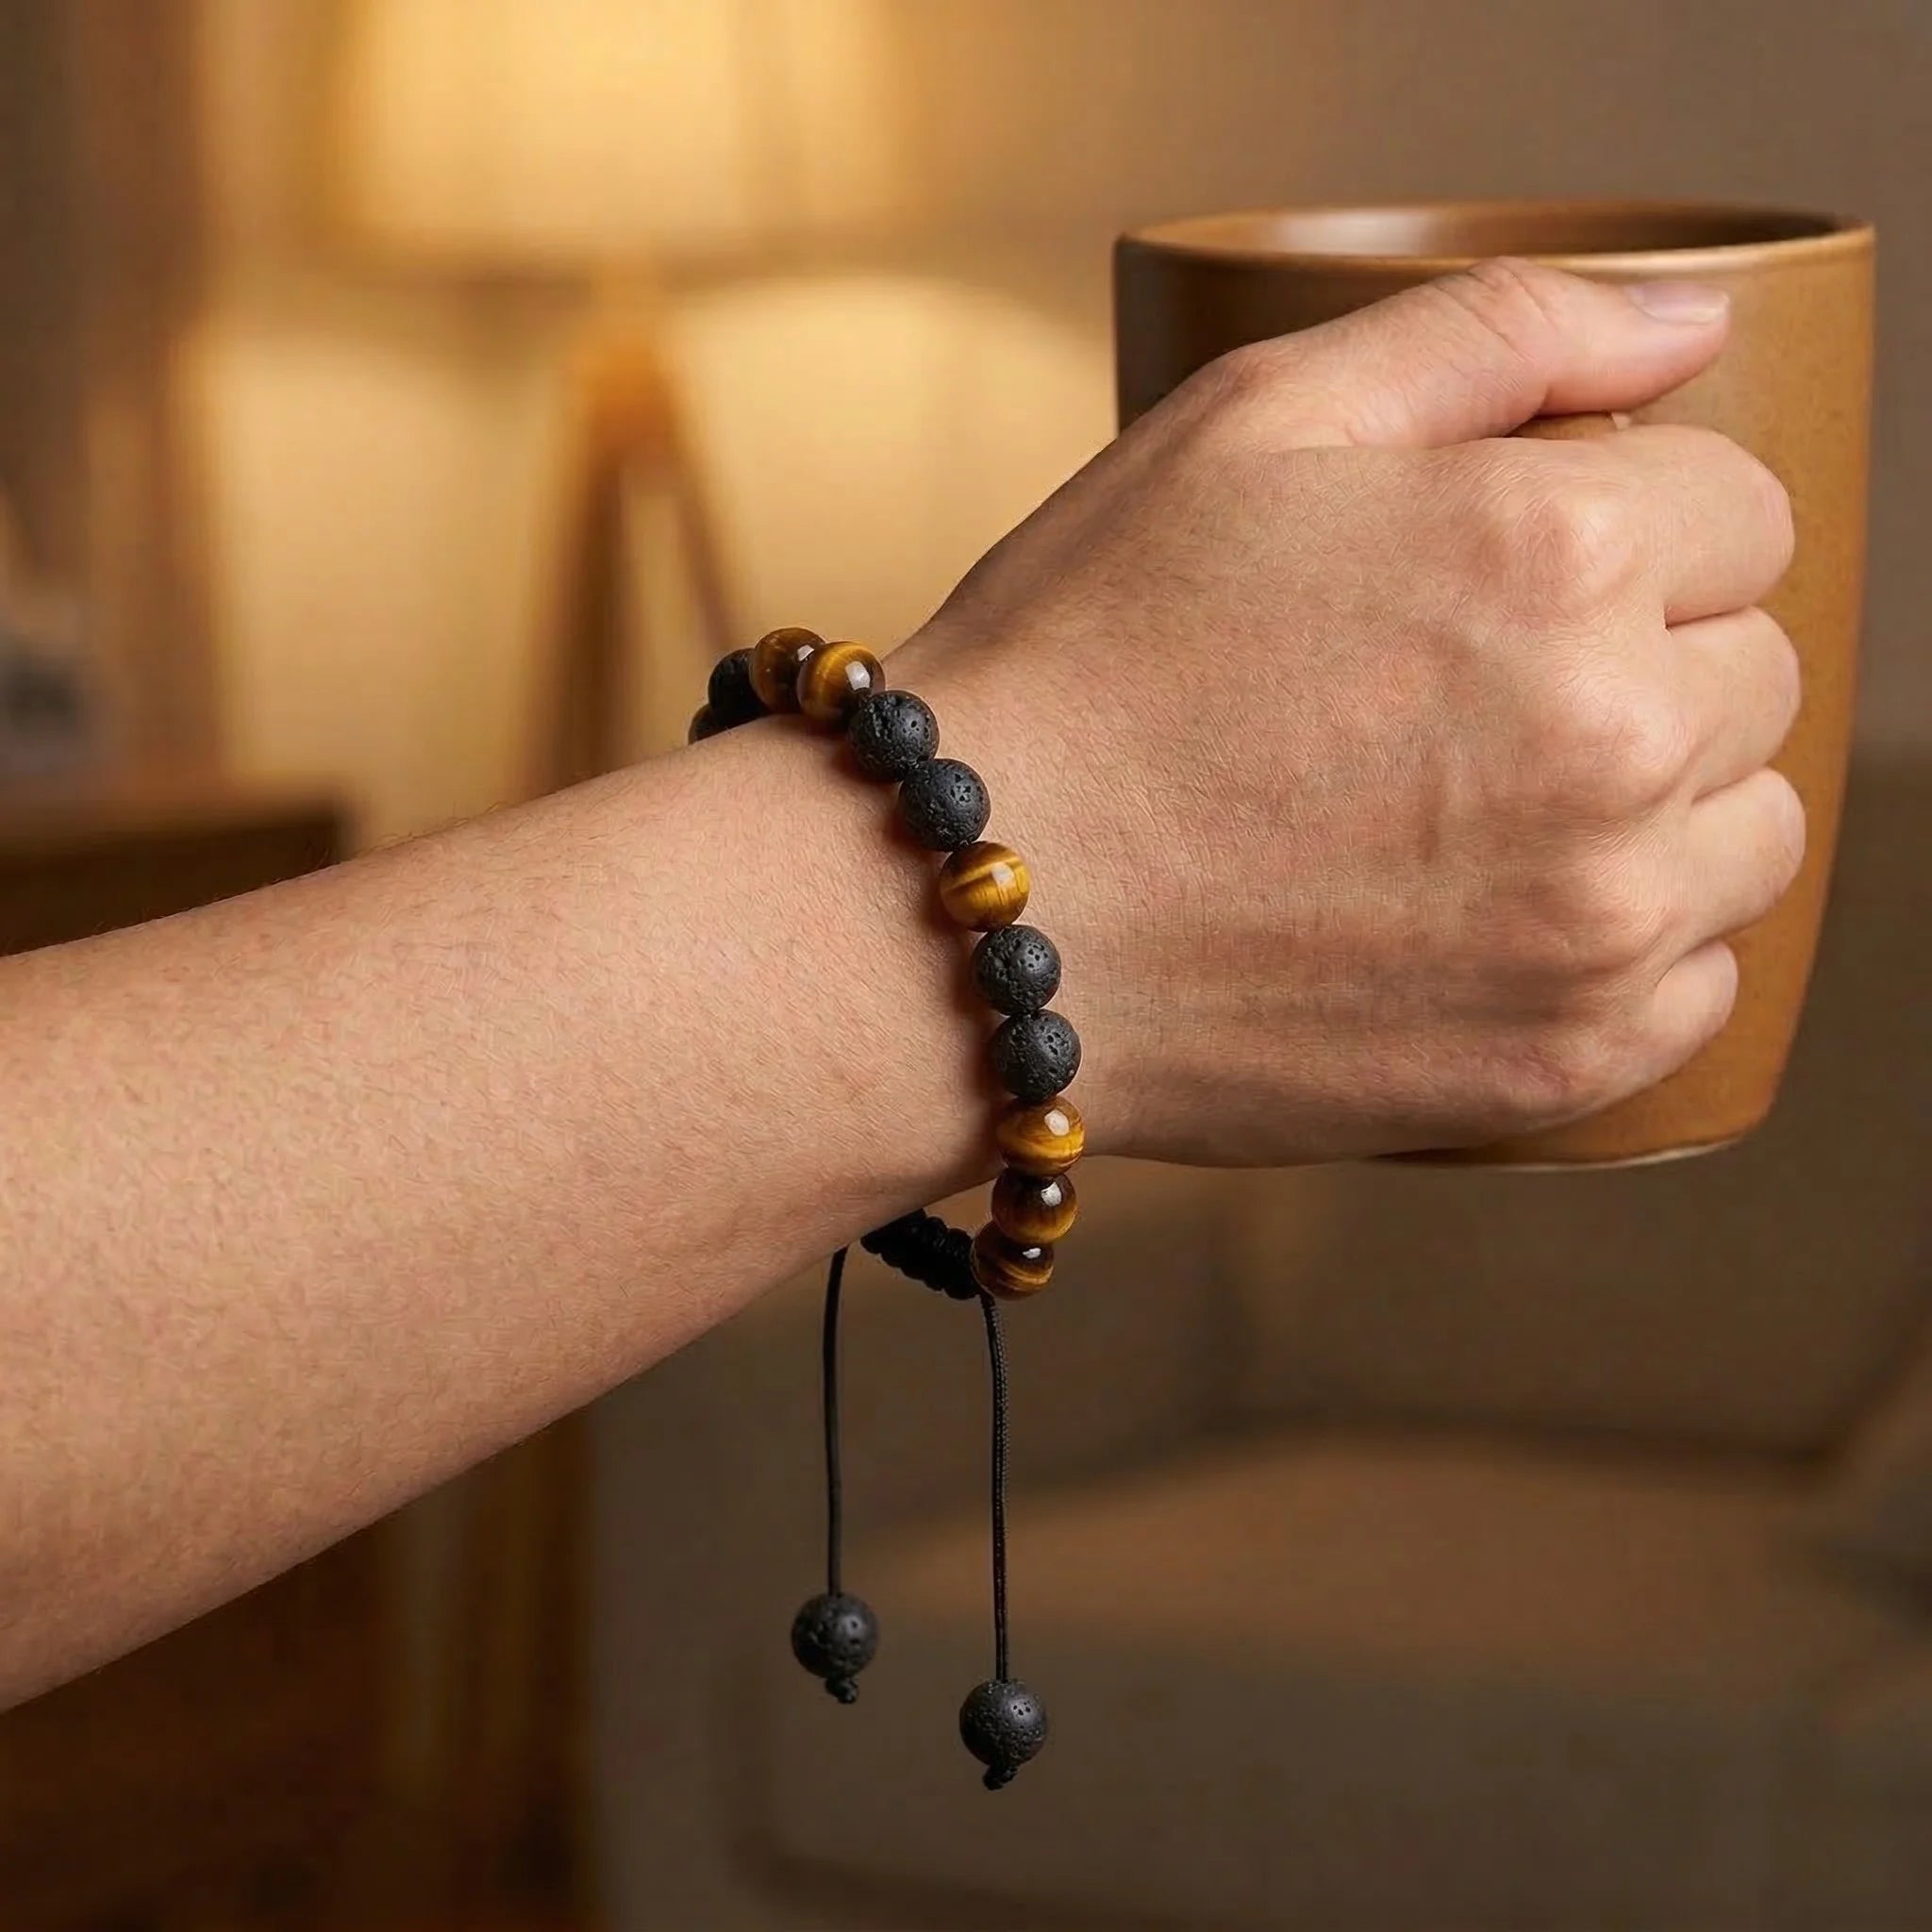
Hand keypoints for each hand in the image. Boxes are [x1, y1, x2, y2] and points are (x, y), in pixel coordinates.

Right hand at [897, 259, 1800, 1163]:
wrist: (961, 917)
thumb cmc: (1082, 661)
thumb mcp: (1252, 421)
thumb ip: (1499, 333)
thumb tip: (1696, 324)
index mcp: (1558, 551)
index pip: (1743, 512)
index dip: (1631, 527)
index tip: (1515, 576)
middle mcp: (1613, 738)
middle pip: (1757, 672)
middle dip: (1645, 658)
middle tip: (1466, 697)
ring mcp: (1599, 922)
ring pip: (1753, 833)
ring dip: (1661, 808)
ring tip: (1480, 813)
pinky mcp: (1562, 1061)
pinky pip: (1701, 985)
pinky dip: (1628, 949)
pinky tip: (1492, 922)